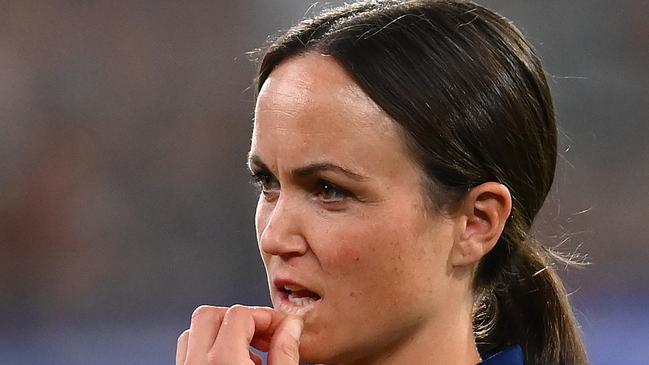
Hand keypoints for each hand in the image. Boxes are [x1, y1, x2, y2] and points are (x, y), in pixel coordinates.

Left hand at [176, 305, 302, 364]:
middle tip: (264, 333)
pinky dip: (208, 351)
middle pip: (209, 315)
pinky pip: (188, 354)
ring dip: (221, 334)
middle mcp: (197, 364)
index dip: (266, 315)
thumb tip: (291, 326)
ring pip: (193, 333)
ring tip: (250, 351)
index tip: (282, 326)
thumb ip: (285, 352)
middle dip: (239, 318)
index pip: (240, 314)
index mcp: (223, 361)